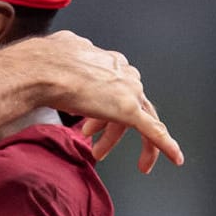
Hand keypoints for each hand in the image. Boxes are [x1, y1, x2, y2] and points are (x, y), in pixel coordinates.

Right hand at [21, 31, 183, 172]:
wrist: (41, 70)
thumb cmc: (42, 64)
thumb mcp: (58, 56)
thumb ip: (67, 61)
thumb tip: (60, 62)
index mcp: (109, 60)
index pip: (116, 85)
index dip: (101, 105)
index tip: (90, 119)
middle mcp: (124, 73)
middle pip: (126, 103)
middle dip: (106, 125)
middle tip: (92, 141)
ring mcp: (128, 92)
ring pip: (138, 118)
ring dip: (116, 138)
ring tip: (100, 153)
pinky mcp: (130, 112)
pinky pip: (153, 131)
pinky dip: (165, 146)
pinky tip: (174, 159)